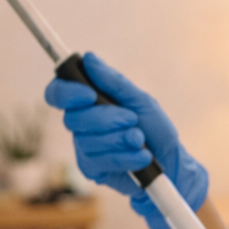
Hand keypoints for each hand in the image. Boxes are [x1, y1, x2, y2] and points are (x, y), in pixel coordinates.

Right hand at [43, 52, 207, 228]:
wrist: (170, 162)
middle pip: (73, 118)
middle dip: (106, 119)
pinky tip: (141, 157)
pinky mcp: (92, 169)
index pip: (58, 93)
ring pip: (88, 141)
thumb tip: (89, 59)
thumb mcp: (140, 100)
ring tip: (141, 140)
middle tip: (132, 120)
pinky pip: (100, 161)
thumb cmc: (155, 129)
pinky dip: (125, 157)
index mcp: (89, 102)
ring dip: (120, 139)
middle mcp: (81, 124)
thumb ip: (114, 82)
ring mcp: (84, 147)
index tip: (89, 94)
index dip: (67, 92)